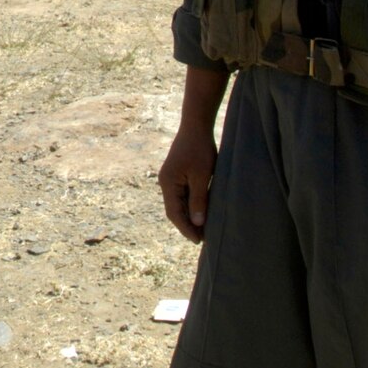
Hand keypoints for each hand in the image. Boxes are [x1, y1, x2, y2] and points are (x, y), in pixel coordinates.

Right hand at [158, 126, 216, 242]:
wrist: (195, 126)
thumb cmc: (200, 150)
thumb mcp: (202, 176)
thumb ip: (198, 200)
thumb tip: (197, 223)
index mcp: (168, 184)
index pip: (174, 213)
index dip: (186, 229)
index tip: (198, 241)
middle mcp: (165, 182)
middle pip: (173, 210)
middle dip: (186, 225)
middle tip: (201, 240)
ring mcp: (170, 178)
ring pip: (177, 203)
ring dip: (188, 217)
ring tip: (201, 229)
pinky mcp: (176, 174)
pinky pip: (180, 195)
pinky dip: (188, 206)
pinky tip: (199, 211)